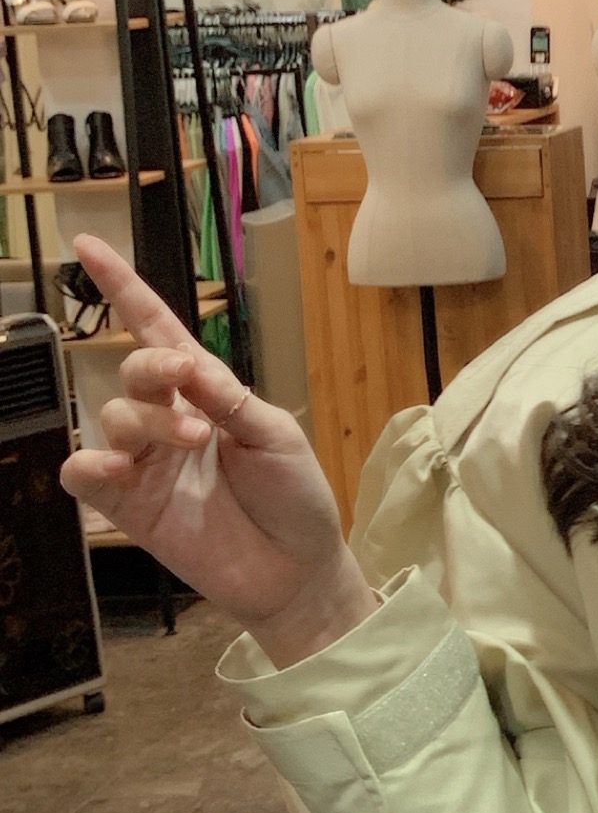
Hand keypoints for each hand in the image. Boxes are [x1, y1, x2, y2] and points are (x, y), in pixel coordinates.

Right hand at [56, 238, 375, 664]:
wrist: (298, 570)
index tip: (87, 243)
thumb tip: (187, 363)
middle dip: (152, 369)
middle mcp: (169, 421)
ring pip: (112, 418)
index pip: (158, 330)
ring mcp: (145, 464)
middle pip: (134, 372)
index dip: (124, 288)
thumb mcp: (277, 437)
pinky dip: (91, 463)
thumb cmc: (295, 497)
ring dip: (146, 421)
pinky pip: (85, 474)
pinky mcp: (129, 507)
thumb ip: (229, 400)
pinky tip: (118, 467)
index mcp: (208, 393)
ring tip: (192, 441)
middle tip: (187, 386)